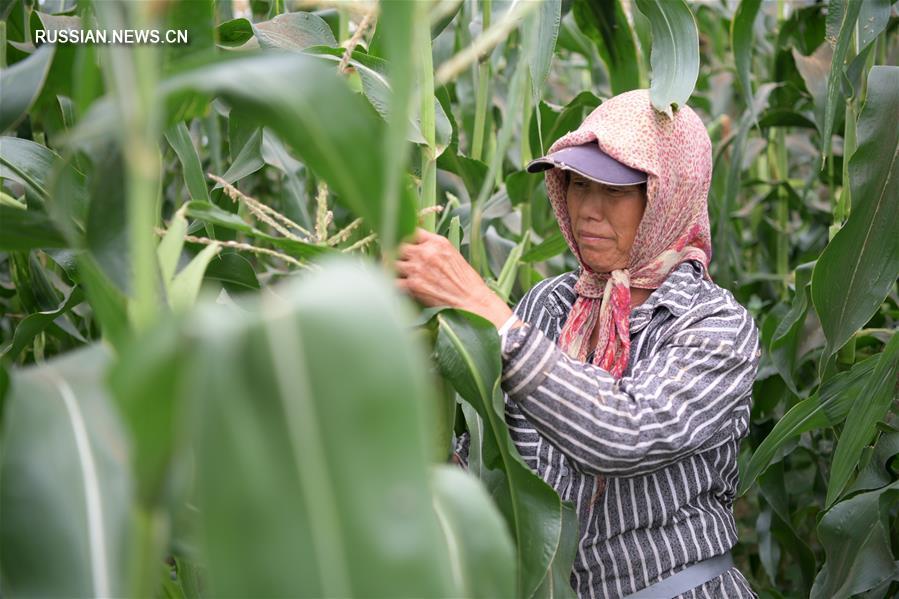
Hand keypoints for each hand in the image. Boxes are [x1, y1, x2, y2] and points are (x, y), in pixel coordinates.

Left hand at [395, 228, 514, 329]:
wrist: (472, 303)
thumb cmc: (467, 282)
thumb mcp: (453, 255)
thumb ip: (434, 247)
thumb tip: (418, 246)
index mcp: (437, 242)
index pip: (411, 230)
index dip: (402, 235)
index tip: (398, 241)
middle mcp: (426, 252)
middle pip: (396, 244)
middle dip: (391, 250)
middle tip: (388, 257)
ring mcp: (417, 268)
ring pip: (390, 260)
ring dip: (388, 266)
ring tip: (388, 271)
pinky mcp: (413, 285)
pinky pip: (391, 280)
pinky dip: (389, 282)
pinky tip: (390, 285)